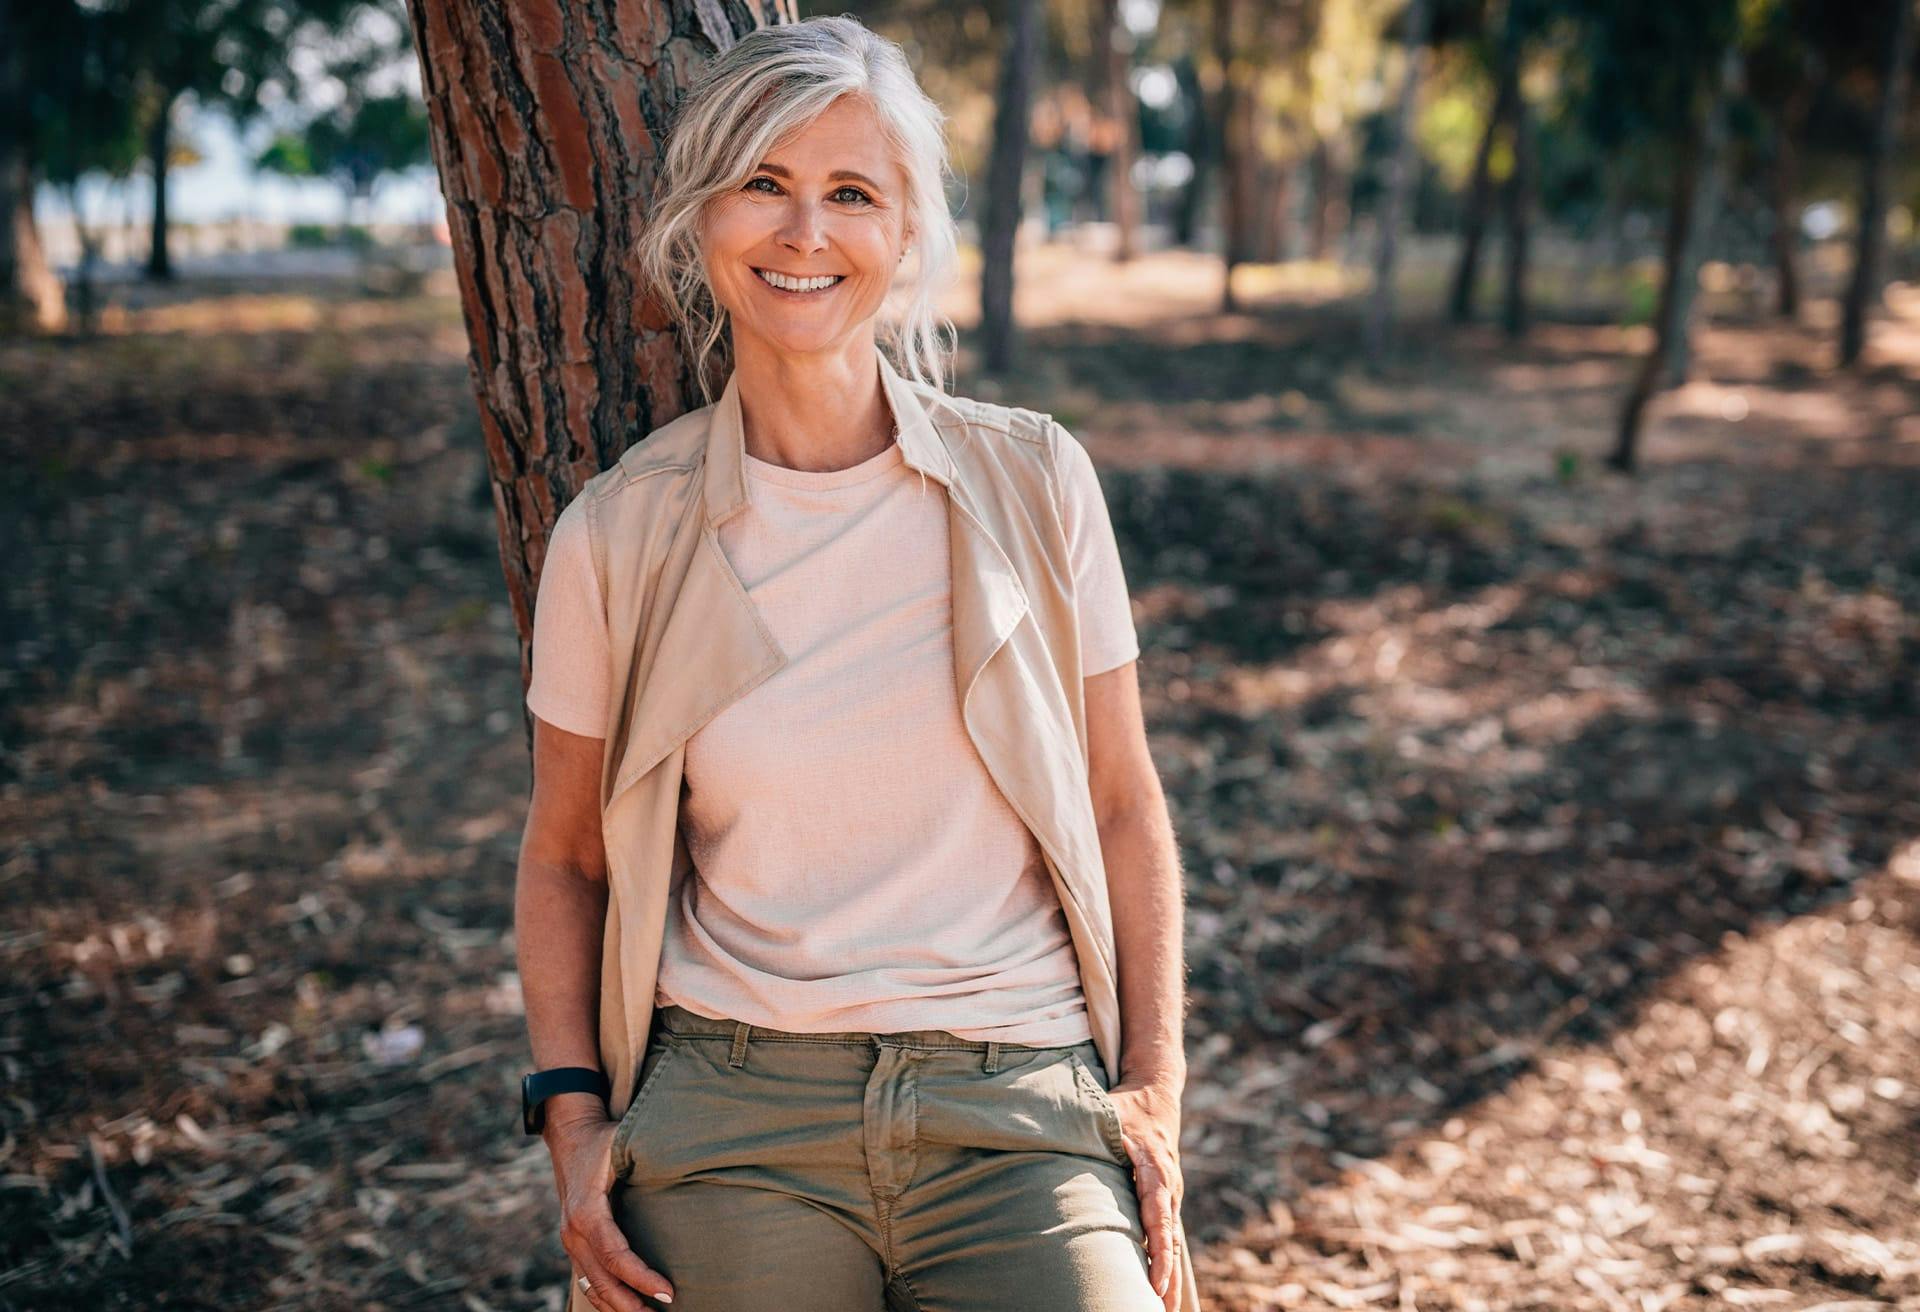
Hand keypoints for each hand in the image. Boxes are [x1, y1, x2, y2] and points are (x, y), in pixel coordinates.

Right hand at [545, 1103, 676, 1307]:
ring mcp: (570, 1240)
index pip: (615, 1256)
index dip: (641, 1278)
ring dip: (619, 1306)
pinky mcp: (574, 1242)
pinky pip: (588, 1278)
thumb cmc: (603, 1138)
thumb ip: (650, 1154)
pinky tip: (628, 1304)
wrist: (570, 1133)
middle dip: (632, 1303)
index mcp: (586, 1211)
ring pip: (592, 1285)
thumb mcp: (623, 1141)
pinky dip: (606, 1297)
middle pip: (602, 1281)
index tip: (669, 1292)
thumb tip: (691, 1160)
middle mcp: (573, 1231)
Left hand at [1106, 1076, 1184, 1309]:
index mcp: (1156, 1170)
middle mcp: (1168, 1187)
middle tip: (1161, 1310)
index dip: (1158, 1252)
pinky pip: (1168, 1237)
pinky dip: (1168, 1266)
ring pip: (1173, 1244)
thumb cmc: (1125, 1106)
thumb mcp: (1108, 1112)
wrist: (1155, 1092)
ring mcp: (1170, 1196)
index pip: (1159, 1218)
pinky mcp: (1165, 1201)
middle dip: (1168, 1278)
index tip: (1156, 1283)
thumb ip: (1089, 1127)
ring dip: (1172, 1279)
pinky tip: (1163, 1293)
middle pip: (1170, 1240)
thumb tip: (1059, 1133)